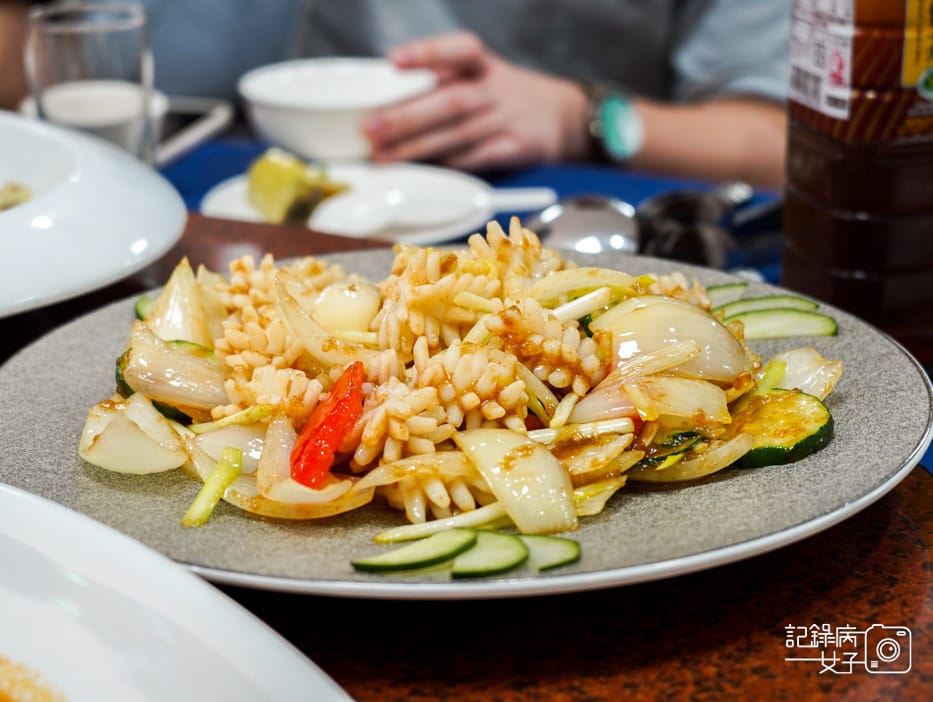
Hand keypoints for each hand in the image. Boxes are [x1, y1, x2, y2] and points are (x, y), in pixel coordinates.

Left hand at [362, 31, 590, 171]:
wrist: (564, 117)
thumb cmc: (505, 97)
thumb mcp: (481, 75)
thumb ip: (442, 83)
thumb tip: (384, 105)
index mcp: (483, 64)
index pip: (458, 49)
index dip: (427, 53)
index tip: (393, 61)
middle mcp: (495, 88)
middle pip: (449, 99)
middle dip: (406, 116)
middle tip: (371, 129)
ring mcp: (506, 119)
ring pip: (458, 134)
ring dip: (417, 147)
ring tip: (384, 157)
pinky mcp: (516, 148)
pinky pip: (478, 158)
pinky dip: (449, 165)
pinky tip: (424, 171)